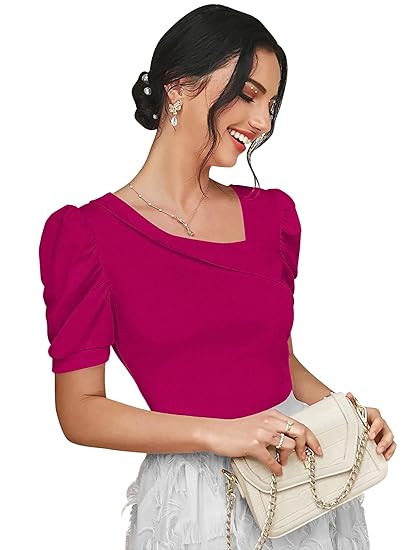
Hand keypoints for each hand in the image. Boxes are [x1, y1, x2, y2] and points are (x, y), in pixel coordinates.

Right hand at [204, 406, 322, 476]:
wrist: (216, 432)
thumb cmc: (236, 429)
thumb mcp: (259, 422)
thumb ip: (275, 427)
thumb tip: (292, 440)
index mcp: (272, 415)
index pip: (299, 424)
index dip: (311, 438)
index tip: (317, 448)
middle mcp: (269, 421)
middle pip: (300, 432)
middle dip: (307, 446)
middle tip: (306, 457)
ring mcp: (262, 433)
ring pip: (289, 445)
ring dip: (289, 458)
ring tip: (283, 462)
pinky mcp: (253, 445)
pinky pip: (272, 460)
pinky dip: (277, 468)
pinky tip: (277, 470)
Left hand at [346, 391, 395, 460]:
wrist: (355, 421)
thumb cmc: (355, 415)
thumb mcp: (352, 409)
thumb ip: (351, 402)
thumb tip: (348, 395)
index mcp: (373, 414)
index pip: (378, 419)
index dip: (376, 428)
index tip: (370, 436)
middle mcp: (380, 423)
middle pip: (387, 430)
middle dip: (384, 441)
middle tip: (377, 448)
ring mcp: (383, 432)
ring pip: (390, 438)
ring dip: (387, 447)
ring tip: (380, 453)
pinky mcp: (384, 441)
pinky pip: (391, 446)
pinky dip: (390, 452)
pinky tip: (385, 457)